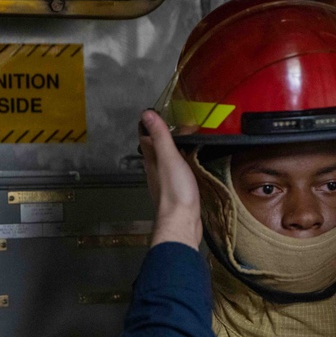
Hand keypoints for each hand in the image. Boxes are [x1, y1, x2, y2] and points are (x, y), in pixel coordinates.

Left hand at [138, 110, 202, 248]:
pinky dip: (182, 165)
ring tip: (186, 142)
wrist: (182, 222)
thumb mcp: (169, 158)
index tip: (161, 114)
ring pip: (166, 162)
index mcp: (152, 160)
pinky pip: (176, 174)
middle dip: (164, 137)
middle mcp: (155, 171)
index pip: (146, 138)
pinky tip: (189, 166)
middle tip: (179, 127)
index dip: (152, 125)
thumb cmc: (175, 192)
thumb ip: (160, 136)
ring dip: (173, 151)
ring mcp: (165, 183)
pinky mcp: (177, 193)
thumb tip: (146, 114)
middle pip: (156, 150)